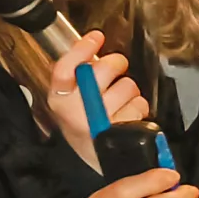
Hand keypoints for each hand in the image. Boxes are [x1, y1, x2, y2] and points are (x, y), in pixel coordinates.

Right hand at [46, 30, 150, 170]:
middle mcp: (75, 110)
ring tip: (119, 103)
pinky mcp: (121, 132)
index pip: (64, 68)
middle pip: (103, 70)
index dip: (81, 49)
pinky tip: (127, 117)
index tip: (97, 36)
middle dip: (116, 64)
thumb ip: (77, 75)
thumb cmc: (84, 124)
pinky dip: (137, 108)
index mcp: (59, 98)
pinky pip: (139, 104)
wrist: (95, 160)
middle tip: (116, 69)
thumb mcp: (70, 100)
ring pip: (127, 86)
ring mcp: (99, 122)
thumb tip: (94, 42)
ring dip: (129, 91)